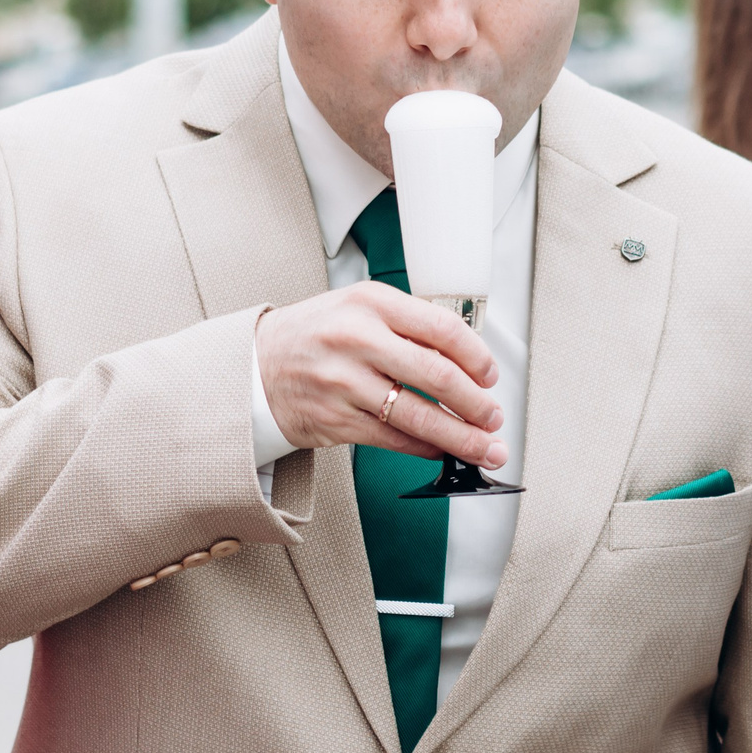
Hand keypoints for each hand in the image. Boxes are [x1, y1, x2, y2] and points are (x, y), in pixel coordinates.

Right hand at [254, 283, 506, 465]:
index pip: (442, 328)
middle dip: (476, 403)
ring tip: (483, 447)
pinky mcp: (336, 420)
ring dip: (460, 437)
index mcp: (371, 302)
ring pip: (418, 416)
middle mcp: (357, 339)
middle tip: (494, 417)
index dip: (476, 356)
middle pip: (437, 375)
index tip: (490, 375)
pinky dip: (424, 448)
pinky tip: (440, 449)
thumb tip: (467, 361)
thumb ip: (408, 325)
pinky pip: (393, 438)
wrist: (257, 364)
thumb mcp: (359, 308)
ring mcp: (345, 382)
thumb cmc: (316, 335)